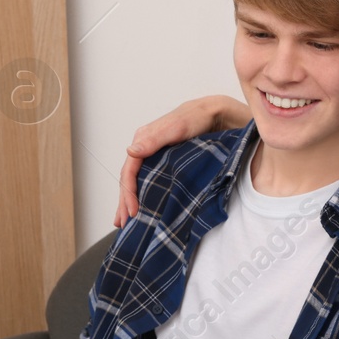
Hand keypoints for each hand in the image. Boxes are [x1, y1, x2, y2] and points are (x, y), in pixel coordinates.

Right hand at [114, 95, 251, 226]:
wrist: (216, 114)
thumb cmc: (196, 118)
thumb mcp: (176, 128)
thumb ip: (153, 140)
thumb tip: (130, 152)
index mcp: (143, 139)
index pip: (129, 170)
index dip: (128, 192)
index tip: (133, 211)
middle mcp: (145, 149)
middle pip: (129, 179)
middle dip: (124, 202)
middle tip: (123, 224)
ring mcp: (154, 157)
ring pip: (137, 182)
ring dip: (129, 201)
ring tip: (124, 222)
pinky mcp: (165, 163)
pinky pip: (148, 181)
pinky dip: (142, 195)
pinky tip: (141, 208)